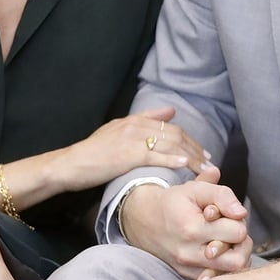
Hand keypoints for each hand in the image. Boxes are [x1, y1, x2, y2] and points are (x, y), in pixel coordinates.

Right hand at [61, 106, 210, 189]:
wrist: (71, 164)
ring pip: (169, 145)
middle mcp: (135, 126)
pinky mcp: (127, 155)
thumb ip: (144, 119)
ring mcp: (132, 139)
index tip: (202, 151)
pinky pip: (155, 156)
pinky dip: (172, 160)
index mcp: (134, 121)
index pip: (170, 127)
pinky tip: (185, 166)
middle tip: (209, 161)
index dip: (189, 139)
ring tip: (203, 167)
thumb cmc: (92, 152)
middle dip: (195, 148)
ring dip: (190, 156)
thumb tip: (170, 112)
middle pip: (174, 135)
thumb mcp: (117, 129)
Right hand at [121, 167, 250, 279]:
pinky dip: (222, 265)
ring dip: (233, 254)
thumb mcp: (196, 189)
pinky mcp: (187, 275)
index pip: (237, 233)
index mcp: (193, 229)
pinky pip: (215, 277)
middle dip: (241, 243)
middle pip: (237, 259)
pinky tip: (218, 251)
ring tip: (226, 240)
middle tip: (231, 229)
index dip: (237, 220)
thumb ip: (222, 196)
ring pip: (229, 272)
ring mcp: (188, 267)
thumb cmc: (175, 202)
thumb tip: (241, 213)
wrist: (144, 218)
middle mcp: (190, 253)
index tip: (225, 214)